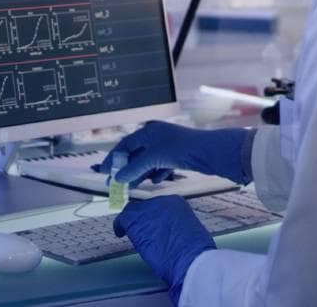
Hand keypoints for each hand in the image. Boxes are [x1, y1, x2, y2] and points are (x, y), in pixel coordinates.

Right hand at [94, 121, 251, 186]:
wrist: (213, 152)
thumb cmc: (183, 149)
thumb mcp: (155, 157)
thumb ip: (135, 168)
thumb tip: (118, 178)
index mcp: (149, 130)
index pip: (124, 145)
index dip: (113, 159)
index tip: (103, 172)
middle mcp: (156, 135)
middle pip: (135, 154)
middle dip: (126, 169)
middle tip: (116, 184)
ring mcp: (167, 145)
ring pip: (148, 161)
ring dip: (140, 173)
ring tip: (133, 187)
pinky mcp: (177, 155)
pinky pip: (161, 165)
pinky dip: (157, 173)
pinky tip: (158, 180)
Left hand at [114, 196, 214, 303]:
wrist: (190, 258)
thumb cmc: (195, 252)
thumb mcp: (191, 232)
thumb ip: (178, 227)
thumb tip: (171, 235)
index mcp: (177, 203)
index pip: (157, 206)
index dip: (152, 218)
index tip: (150, 227)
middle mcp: (162, 201)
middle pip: (144, 206)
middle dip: (141, 219)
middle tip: (139, 232)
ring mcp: (148, 209)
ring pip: (132, 211)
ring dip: (130, 223)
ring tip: (127, 234)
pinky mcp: (136, 220)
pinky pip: (122, 219)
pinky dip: (120, 226)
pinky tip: (120, 234)